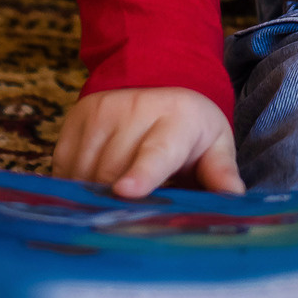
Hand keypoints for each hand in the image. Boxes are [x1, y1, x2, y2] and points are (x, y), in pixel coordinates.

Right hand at [52, 86, 243, 197]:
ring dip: (92, 193)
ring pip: (83, 170)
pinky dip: (73, 182)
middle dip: (114, 201)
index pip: (156, 152)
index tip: (126, 192)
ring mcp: (101, 110)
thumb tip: (233, 198)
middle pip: (112, 170)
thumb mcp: (215, 143)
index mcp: (177, 120)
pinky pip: (63, 164)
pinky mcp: (76, 116)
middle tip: (124, 218)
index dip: (141, 174)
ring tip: (112, 197)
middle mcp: (136, 110)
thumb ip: (220, 171)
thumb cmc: (189, 126)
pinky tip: (93, 182)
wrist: (157, 78)